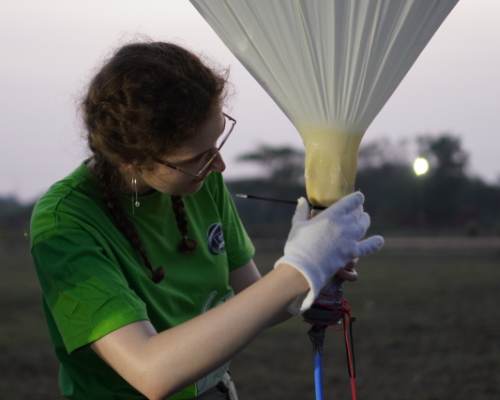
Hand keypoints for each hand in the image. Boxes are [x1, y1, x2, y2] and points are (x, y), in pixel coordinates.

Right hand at [274, 192, 383, 314]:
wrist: (303, 267)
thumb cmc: (298, 244)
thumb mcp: (298, 224)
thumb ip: (301, 211)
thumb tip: (301, 199)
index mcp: (332, 214)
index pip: (351, 201)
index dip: (357, 198)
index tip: (358, 197)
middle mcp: (344, 224)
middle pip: (358, 213)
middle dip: (358, 209)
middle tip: (356, 210)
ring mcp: (350, 239)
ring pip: (363, 225)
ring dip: (364, 220)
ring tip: (363, 219)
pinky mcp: (352, 253)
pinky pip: (368, 246)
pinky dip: (374, 243)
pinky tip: (379, 240)